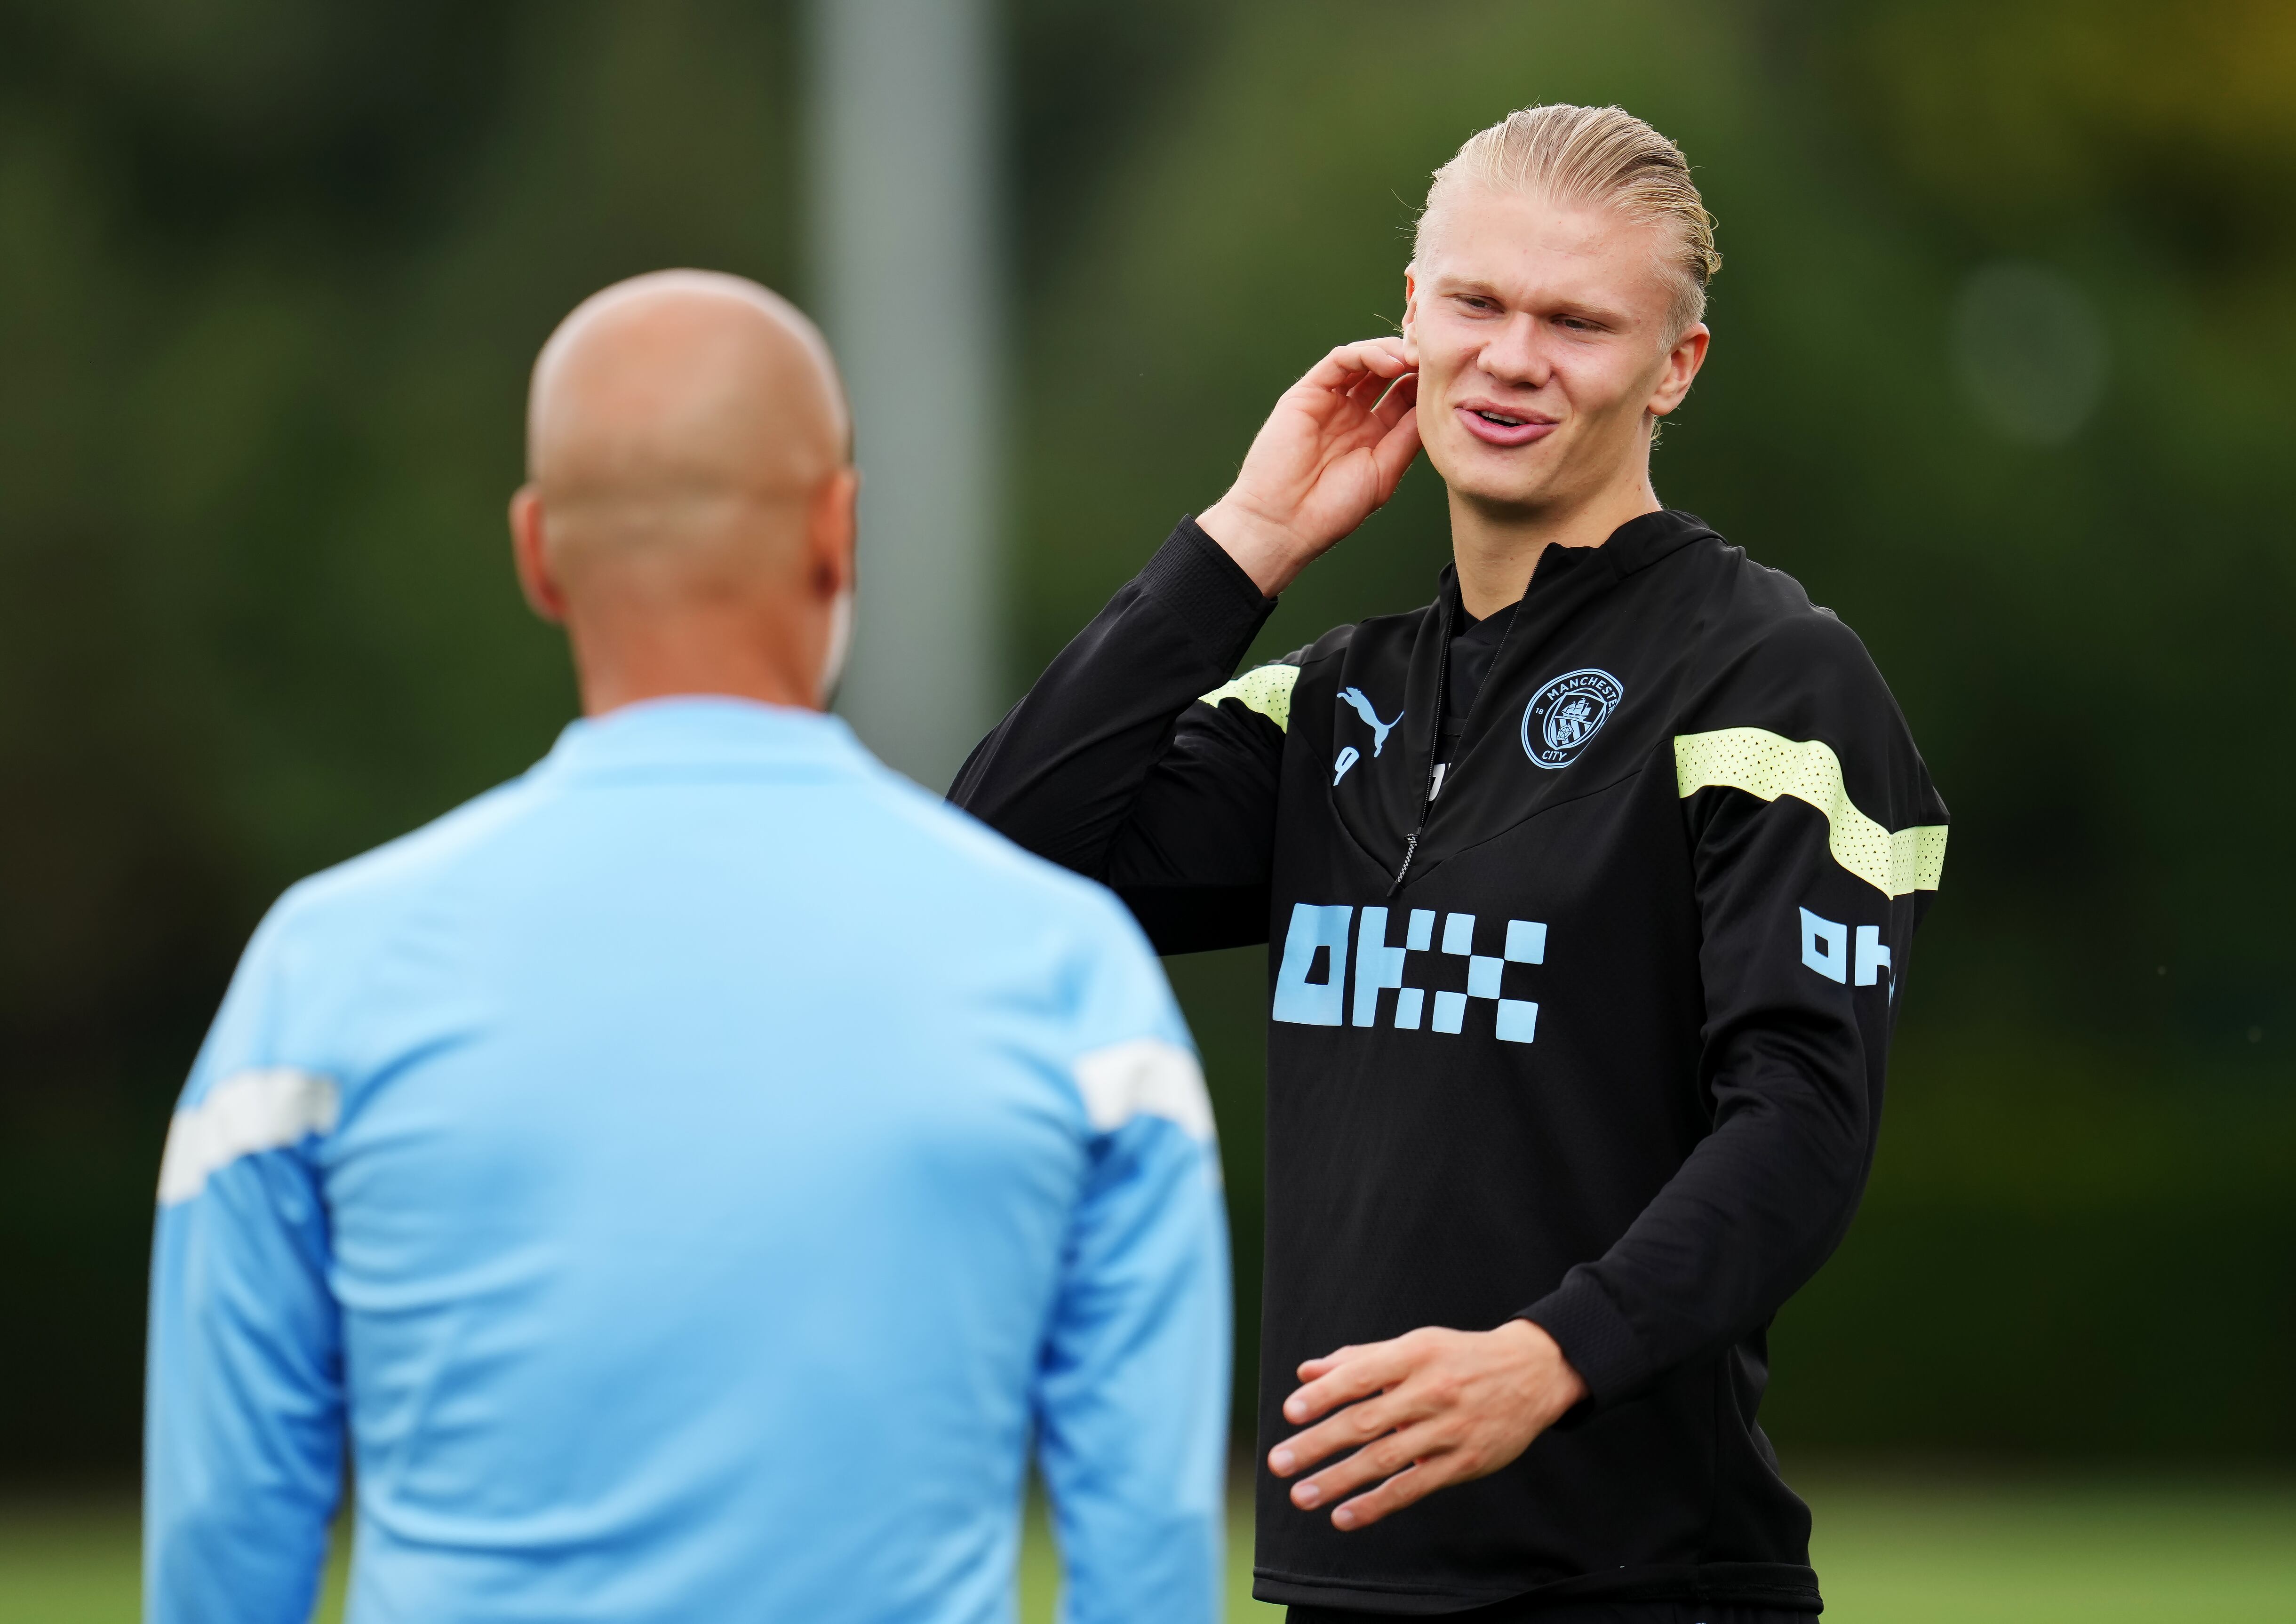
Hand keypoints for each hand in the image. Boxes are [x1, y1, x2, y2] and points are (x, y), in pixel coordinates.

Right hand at [1196, 338, 1420, 595]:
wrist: (1287, 520)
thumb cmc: (1334, 508)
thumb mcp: (1385, 471)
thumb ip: (1407, 436)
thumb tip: (1432, 404)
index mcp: (1373, 435)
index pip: (1404, 396)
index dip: (1425, 383)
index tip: (1447, 378)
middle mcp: (1352, 414)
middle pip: (1387, 374)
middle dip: (1411, 362)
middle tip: (1434, 358)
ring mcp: (1330, 402)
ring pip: (1364, 361)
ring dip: (1391, 353)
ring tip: (1413, 358)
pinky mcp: (1307, 393)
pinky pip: (1339, 361)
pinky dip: (1365, 354)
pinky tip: (1388, 363)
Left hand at [1267, 1319, 1585, 1530]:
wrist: (1532, 1374)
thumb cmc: (1459, 1357)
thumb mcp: (1414, 1345)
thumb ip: (1359, 1359)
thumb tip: (1306, 1372)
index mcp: (1414, 1355)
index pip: (1361, 1376)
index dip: (1325, 1394)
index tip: (1290, 1411)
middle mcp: (1431, 1392)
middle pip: (1365, 1422)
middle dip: (1317, 1444)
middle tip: (1279, 1462)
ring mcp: (1448, 1430)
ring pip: (1385, 1459)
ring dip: (1339, 1480)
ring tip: (1301, 1495)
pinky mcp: (1464, 1463)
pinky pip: (1413, 1487)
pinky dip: (1377, 1504)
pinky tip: (1345, 1516)